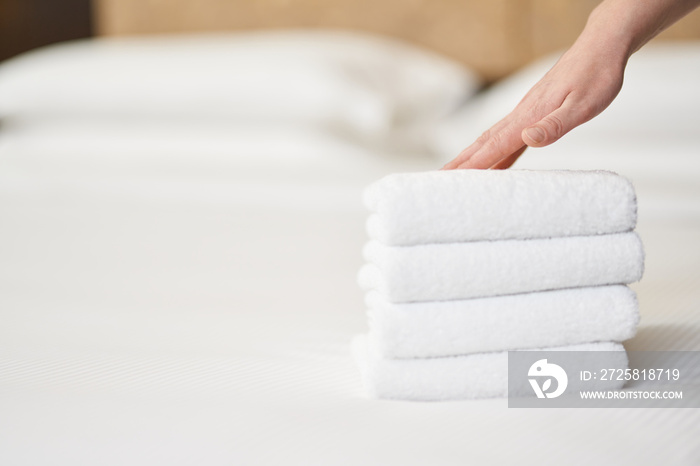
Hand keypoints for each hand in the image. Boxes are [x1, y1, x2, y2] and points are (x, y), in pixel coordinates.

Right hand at [442, 40, 625, 169]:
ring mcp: (524, 114)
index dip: (473, 165)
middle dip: (461, 162)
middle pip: (483, 143)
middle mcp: (521, 115)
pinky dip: (492, 151)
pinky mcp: (532, 113)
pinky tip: (493, 162)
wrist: (600, 47)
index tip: (452, 179)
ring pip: (491, 139)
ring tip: (454, 172)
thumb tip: (528, 140)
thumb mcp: (584, 104)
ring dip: (471, 156)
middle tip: (438, 179)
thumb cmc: (596, 75)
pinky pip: (505, 136)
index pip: (495, 146)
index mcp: (529, 116)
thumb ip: (554, 125)